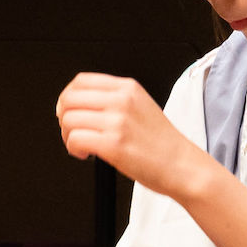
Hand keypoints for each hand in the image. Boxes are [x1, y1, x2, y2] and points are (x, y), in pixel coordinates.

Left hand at [55, 72, 211, 199]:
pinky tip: (86, 154)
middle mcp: (122, 101)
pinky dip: (74, 149)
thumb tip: (81, 104)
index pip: (81, 81)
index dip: (67, 96)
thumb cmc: (163, 143)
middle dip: (63, 116)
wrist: (183, 166)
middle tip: (72, 130)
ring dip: (68, 135)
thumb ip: (115, 100)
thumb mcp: (141, 107)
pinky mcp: (113, 145)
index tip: (69, 110)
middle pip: (70, 98)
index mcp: (128, 88)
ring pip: (69, 119)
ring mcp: (118, 122)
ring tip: (82, 145)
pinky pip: (75, 139)